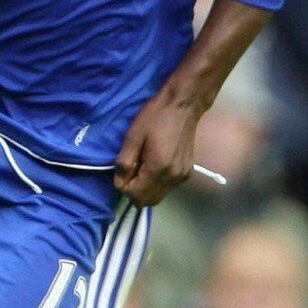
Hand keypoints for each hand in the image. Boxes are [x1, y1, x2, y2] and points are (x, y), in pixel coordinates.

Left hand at [114, 87, 201, 205]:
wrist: (182, 107)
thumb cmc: (154, 118)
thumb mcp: (132, 137)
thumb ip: (124, 163)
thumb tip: (119, 183)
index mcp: (159, 169)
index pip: (136, 195)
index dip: (123, 187)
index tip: (120, 172)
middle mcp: (173, 178)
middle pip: (148, 201)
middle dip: (133, 192)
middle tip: (128, 172)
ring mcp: (183, 176)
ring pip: (158, 196)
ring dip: (145, 189)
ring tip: (140, 167)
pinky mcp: (188, 172)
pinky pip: (167, 188)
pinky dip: (156, 184)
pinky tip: (152, 166)